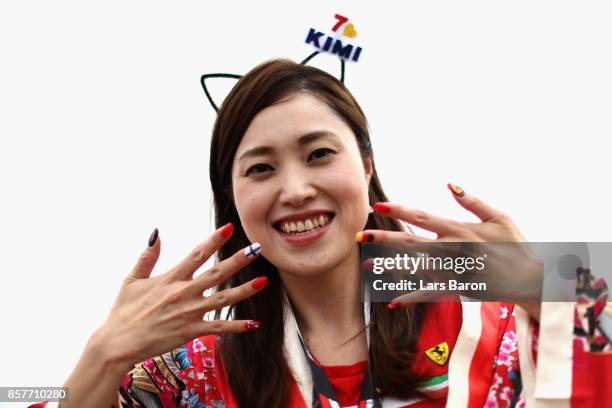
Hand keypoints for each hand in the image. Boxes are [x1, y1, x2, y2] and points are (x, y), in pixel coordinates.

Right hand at [91, 224, 265, 370]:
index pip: (197, 254)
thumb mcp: (132, 280)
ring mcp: (189, 313)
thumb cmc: (123, 311)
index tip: (229, 228)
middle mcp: (183, 293)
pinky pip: (218, 328)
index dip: (214, 240)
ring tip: (263, 281)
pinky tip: (253, 324)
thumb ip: (147, 257)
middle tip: (257, 249)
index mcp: (170, 278)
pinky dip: (236, 326)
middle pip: (216, 273)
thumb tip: (156, 233)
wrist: (118, 343)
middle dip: (238, 260)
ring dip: (244, 291)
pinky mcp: (191, 331)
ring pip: (223, 299)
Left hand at [360, 184, 542, 319]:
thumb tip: (450, 185)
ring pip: (414, 268)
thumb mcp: (500, 217)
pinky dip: (411, 298)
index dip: (399, 210)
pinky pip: (429, 295)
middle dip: (384, 238)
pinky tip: (392, 302)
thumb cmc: (516, 244)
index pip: (422, 217)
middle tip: (361, 235)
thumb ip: (474, 202)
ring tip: (367, 263)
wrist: (531, 279)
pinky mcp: (456, 289)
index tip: (378, 205)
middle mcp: (451, 251)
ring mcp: (452, 272)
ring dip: (389, 266)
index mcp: (459, 230)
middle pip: (411, 243)